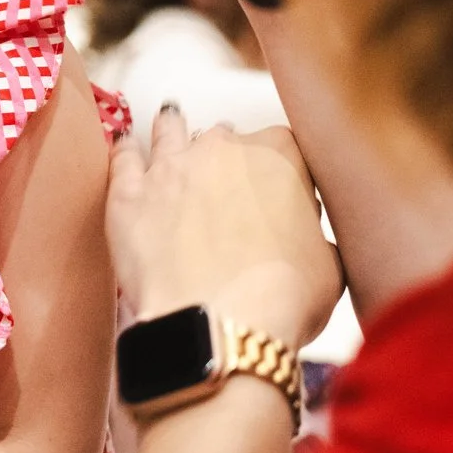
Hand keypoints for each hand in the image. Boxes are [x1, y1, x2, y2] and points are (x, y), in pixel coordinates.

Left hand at [109, 106, 341, 347]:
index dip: (283, 177)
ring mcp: (171, 166)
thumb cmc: (283, 299)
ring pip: (170, 131)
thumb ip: (316, 238)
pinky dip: (125, 153)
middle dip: (228, 159)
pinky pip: (123, 159)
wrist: (220, 324)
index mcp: (280, 155)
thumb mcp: (329, 268)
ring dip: (173, 132)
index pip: (285, 149)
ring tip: (171, 128)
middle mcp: (223, 148)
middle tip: (229, 192)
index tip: (282, 201)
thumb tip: (308, 242)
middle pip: (226, 139)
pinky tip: (126, 147)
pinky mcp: (129, 194)